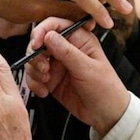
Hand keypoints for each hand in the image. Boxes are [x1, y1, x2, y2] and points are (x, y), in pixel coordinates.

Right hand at [25, 17, 130, 134]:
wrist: (106, 115)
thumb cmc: (106, 89)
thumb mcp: (88, 69)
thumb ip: (67, 52)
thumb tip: (49, 35)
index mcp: (80, 39)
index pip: (56, 24)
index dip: (42, 31)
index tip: (36, 44)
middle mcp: (66, 49)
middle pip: (40, 41)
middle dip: (35, 54)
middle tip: (43, 68)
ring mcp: (57, 64)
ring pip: (34, 59)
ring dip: (34, 70)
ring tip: (45, 82)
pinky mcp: (50, 79)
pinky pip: (34, 76)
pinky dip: (34, 83)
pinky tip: (44, 92)